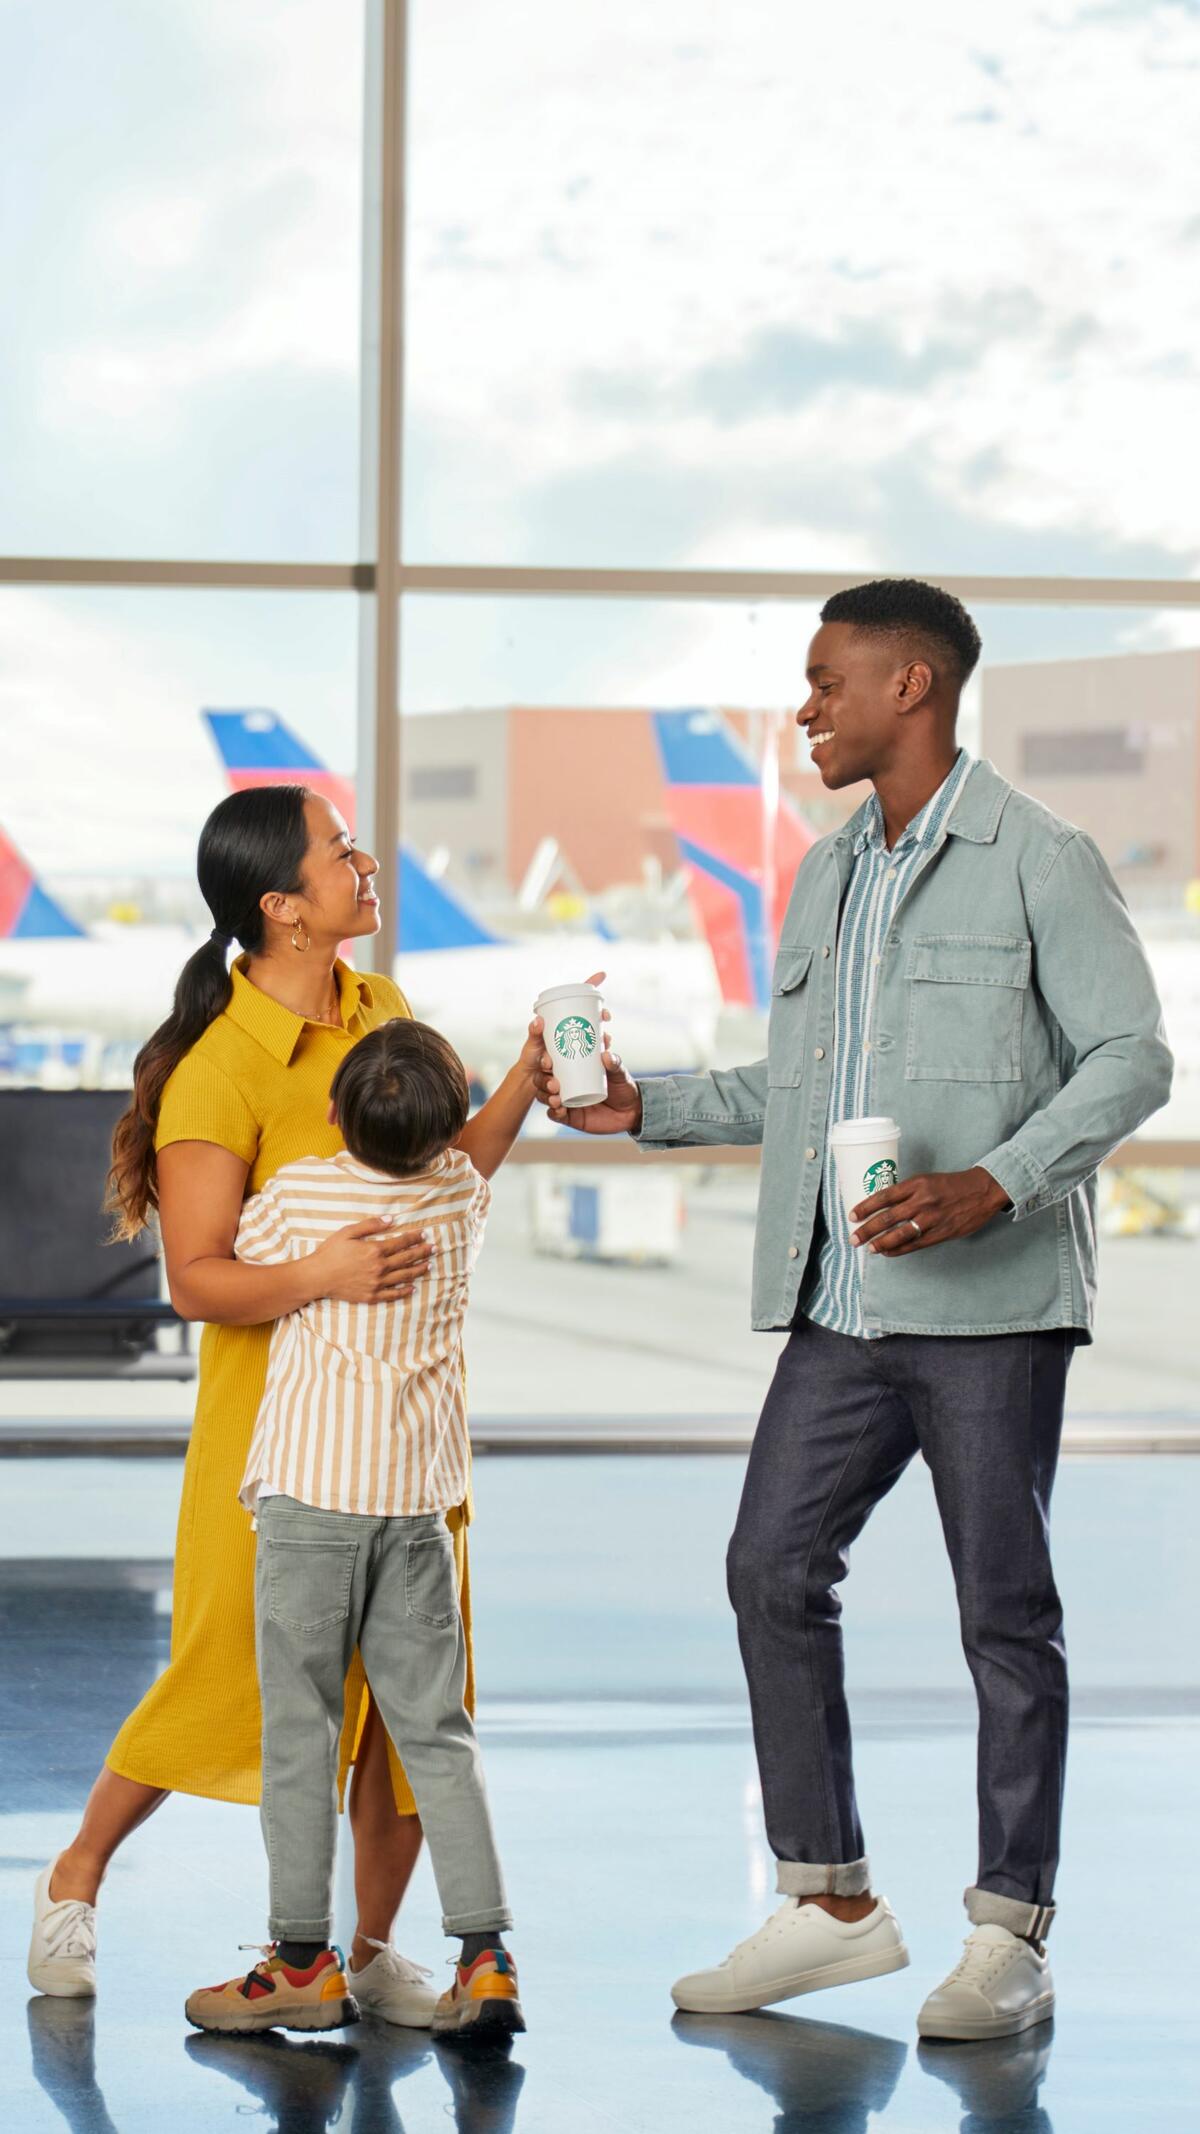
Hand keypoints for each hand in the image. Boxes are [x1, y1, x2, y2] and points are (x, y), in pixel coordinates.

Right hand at [311, 1218, 434, 1302]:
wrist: (317, 1277)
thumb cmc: (330, 1252)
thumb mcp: (348, 1232)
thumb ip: (371, 1225)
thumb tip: (391, 1220)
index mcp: (375, 1250)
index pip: (401, 1243)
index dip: (414, 1238)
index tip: (424, 1234)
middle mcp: (379, 1268)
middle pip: (407, 1259)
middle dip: (422, 1252)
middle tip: (434, 1248)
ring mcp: (376, 1284)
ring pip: (404, 1276)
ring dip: (418, 1270)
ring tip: (429, 1265)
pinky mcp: (371, 1296)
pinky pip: (393, 1294)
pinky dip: (404, 1291)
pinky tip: (413, 1288)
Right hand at [531, 968, 640, 1134]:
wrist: (632, 1114)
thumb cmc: (625, 1085)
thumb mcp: (621, 1070)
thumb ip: (617, 1062)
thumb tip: (606, 1052)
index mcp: (572, 1062)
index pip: (551, 1050)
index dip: (542, 1041)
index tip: (540, 1030)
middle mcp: (564, 1078)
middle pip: (544, 1071)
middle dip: (542, 1069)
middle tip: (550, 1067)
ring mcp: (563, 1096)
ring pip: (545, 1092)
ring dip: (546, 1091)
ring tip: (556, 1092)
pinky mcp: (567, 1115)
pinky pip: (554, 1113)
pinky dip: (554, 1111)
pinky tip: (558, 1109)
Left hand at [850, 1167, 1011, 1255]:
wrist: (982, 1190)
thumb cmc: (951, 1185)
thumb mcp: (927, 1180)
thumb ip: (908, 1193)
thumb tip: (884, 1207)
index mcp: (916, 1184)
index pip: (884, 1196)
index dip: (865, 1207)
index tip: (852, 1215)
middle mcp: (922, 1200)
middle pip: (887, 1217)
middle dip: (867, 1229)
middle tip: (853, 1238)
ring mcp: (932, 1218)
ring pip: (900, 1233)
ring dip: (881, 1242)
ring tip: (869, 1248)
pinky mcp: (942, 1232)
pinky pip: (915, 1244)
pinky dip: (899, 1249)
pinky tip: (888, 1252)